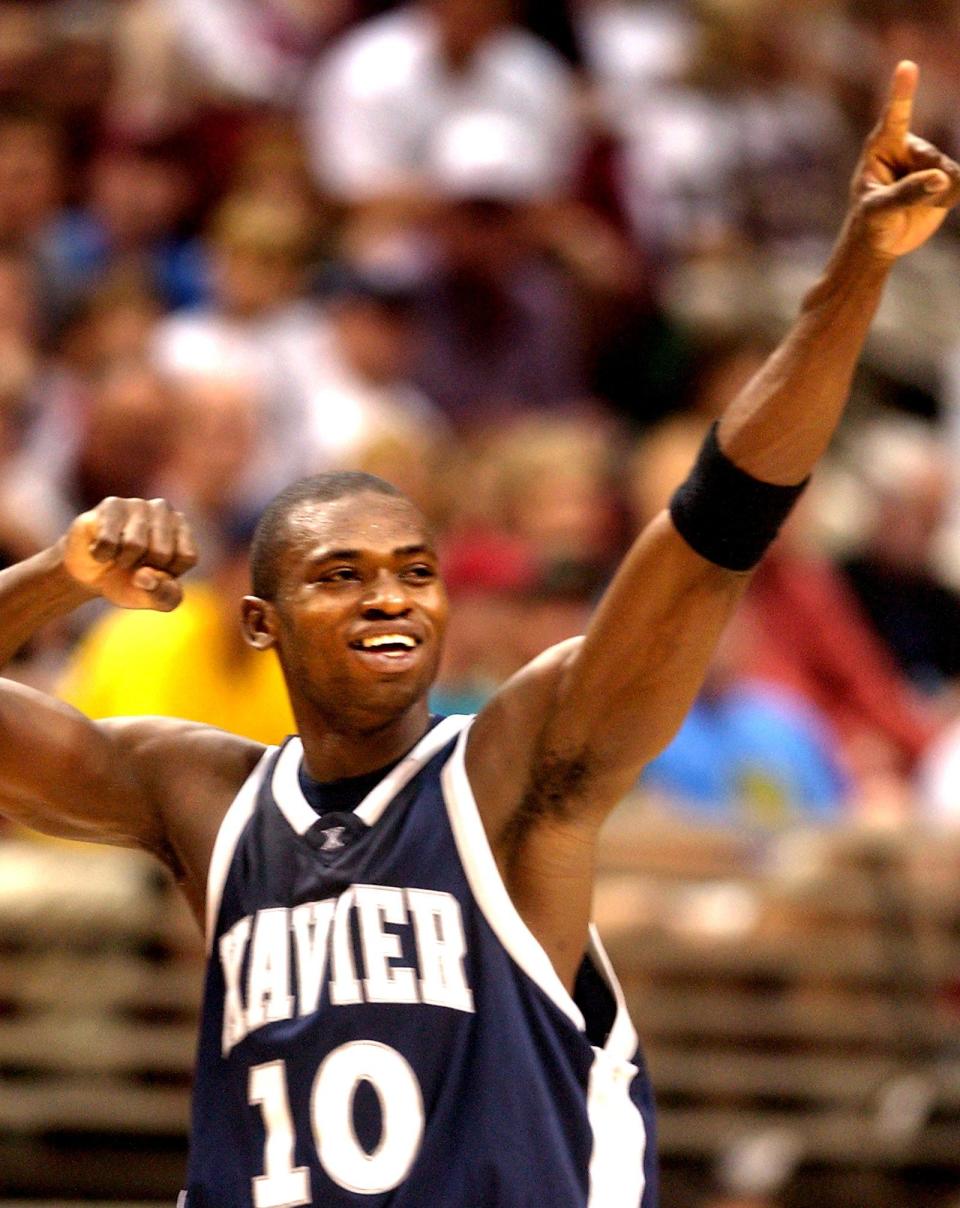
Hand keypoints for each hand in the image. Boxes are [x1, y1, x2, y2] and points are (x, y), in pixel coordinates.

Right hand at [62, 497, 197, 611]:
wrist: (87, 574)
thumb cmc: (128, 582)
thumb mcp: (154, 598)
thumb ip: (165, 596)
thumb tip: (147, 576)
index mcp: (182, 529)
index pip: (187, 558)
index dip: (166, 574)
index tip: (154, 571)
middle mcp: (163, 510)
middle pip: (161, 552)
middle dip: (142, 568)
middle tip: (132, 563)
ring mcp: (137, 504)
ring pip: (134, 544)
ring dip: (121, 560)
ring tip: (118, 554)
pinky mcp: (111, 504)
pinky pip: (108, 541)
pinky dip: (101, 555)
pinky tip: (101, 547)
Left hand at [851, 60, 959, 258]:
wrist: (883, 240)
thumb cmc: (870, 222)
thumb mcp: (879, 210)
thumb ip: (906, 193)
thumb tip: (940, 178)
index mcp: (882, 147)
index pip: (895, 117)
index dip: (902, 93)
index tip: (906, 66)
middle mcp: (908, 147)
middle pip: (931, 158)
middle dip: (923, 185)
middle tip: (899, 205)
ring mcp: (928, 160)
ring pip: (949, 172)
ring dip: (937, 195)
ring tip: (915, 206)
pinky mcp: (944, 175)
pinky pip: (959, 182)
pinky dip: (950, 198)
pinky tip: (934, 205)